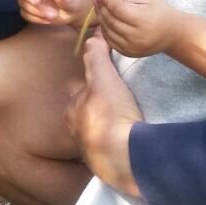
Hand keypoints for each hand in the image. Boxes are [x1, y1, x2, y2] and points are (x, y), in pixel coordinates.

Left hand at [64, 37, 142, 196]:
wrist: (125, 157)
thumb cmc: (110, 115)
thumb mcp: (103, 78)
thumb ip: (96, 57)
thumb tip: (92, 37)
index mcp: (72, 114)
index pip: (80, 94)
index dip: (94, 86)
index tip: (109, 85)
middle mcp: (77, 135)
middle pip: (90, 116)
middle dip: (101, 111)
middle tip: (122, 105)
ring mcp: (92, 153)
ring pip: (101, 135)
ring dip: (112, 129)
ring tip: (129, 123)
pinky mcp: (110, 167)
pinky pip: (114, 151)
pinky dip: (121, 145)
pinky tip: (133, 141)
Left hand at [93, 0, 188, 57]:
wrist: (172, 35)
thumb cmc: (161, 13)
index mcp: (145, 20)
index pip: (118, 8)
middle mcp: (136, 37)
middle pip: (111, 19)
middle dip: (101, 6)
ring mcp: (131, 47)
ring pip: (107, 29)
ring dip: (101, 16)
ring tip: (100, 5)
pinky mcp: (126, 53)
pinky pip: (109, 39)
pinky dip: (105, 28)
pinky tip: (106, 18)